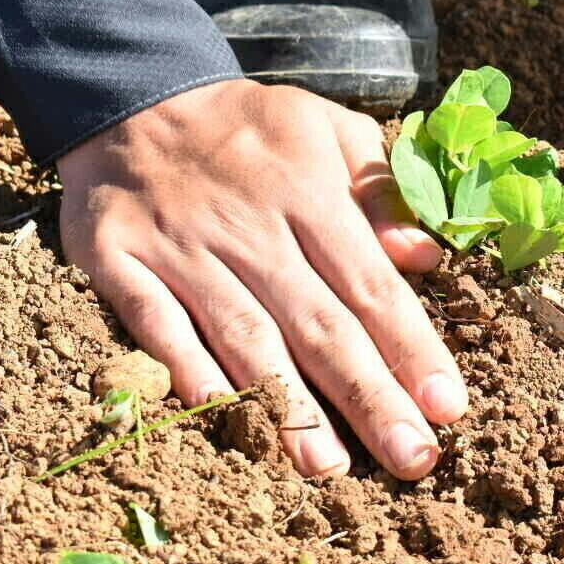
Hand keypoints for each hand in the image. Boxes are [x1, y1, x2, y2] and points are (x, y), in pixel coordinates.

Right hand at [57, 79, 467, 480]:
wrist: (129, 98)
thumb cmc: (246, 130)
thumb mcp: (325, 127)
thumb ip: (379, 188)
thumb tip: (425, 256)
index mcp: (308, 191)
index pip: (371, 284)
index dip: (411, 349)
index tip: (446, 408)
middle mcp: (249, 224)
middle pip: (318, 323)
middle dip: (369, 396)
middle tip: (410, 459)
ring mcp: (180, 245)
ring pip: (243, 333)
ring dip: (286, 403)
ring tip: (326, 466)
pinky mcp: (117, 258)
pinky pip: (154, 319)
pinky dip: (184, 364)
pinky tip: (219, 411)